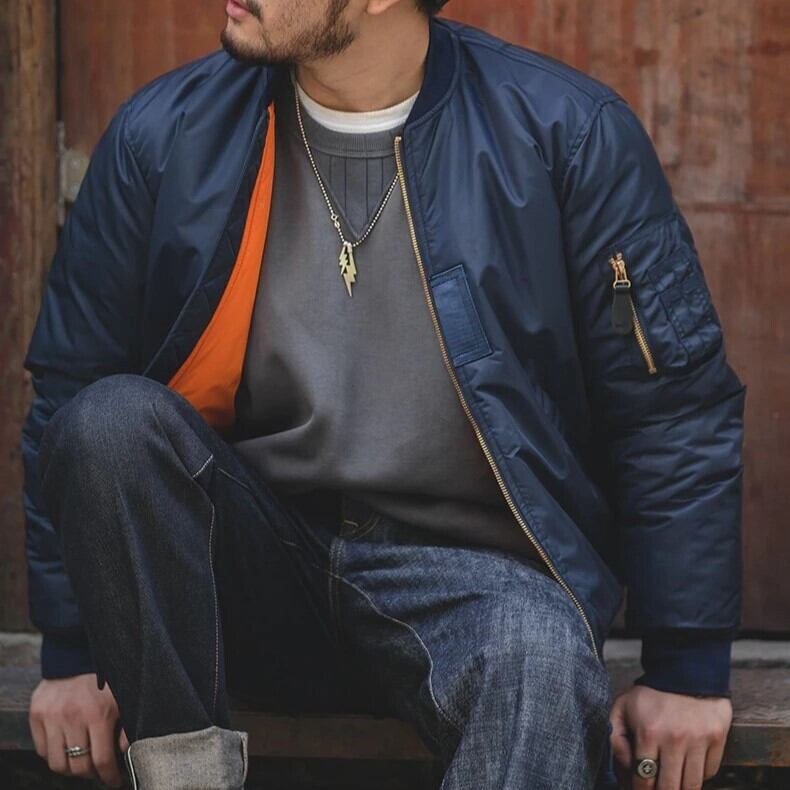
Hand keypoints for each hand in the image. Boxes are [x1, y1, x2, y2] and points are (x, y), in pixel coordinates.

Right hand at [29, 673, 129, 786]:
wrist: (78, 653)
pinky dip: (54, 755)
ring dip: (71, 768)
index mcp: (98, 714)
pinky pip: (42, 750)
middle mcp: (72, 718)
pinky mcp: (36, 714)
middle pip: (78, 767)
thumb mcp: (124, 698)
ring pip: (56, 763)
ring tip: (82, 762)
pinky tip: (67, 748)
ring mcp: (51, 717)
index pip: (102, 761)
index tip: (114, 781)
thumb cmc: (107, 677)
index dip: (109, 776)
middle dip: (91, 774)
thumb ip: (128, 726)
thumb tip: (126, 753)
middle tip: (98, 771)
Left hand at [609, 685, 731, 788]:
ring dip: (682, 789)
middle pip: (670, 788)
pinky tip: (689, 768)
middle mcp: (675, 739)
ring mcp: (698, 740)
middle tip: (658, 789)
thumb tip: (626, 765)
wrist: (685, 670)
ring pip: (693, 785)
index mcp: (649, 732)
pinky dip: (700, 775)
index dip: (640, 789)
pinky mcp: (717, 738)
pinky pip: (710, 772)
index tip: (640, 789)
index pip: (644, 778)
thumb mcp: (623, 707)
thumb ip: (616, 736)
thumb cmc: (651, 693)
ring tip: (674, 784)